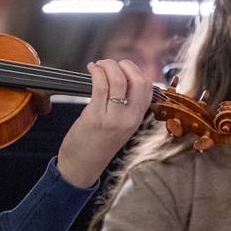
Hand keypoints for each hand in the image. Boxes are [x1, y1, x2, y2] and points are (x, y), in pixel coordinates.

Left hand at [57, 59, 151, 187]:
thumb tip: (121, 78)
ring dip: (108, 65)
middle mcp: (129, 119)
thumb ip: (124, 106)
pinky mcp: (95, 118)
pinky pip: (100, 87)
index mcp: (137, 118)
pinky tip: (91, 69)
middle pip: (139, 81)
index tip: (122, 67)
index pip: (148, 87)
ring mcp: (114, 118)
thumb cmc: (97, 143)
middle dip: (124, 65)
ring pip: (118, 80)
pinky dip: (96, 72)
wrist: (82, 166)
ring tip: (98, 65)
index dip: (136, 71)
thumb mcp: (119, 125)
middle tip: (110, 64)